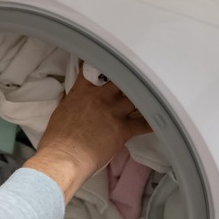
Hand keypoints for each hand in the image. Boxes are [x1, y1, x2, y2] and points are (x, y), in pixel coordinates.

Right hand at [23, 72, 150, 202]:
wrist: (64, 157)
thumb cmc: (57, 140)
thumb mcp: (60, 113)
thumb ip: (71, 102)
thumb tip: (73, 99)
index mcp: (82, 92)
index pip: (93, 69)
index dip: (100, 64)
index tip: (106, 61)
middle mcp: (100, 97)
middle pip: (120, 79)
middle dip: (127, 78)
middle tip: (135, 77)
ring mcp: (113, 112)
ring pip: (135, 97)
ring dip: (142, 96)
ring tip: (151, 94)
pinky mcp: (123, 129)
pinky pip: (144, 123)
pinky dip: (153, 121)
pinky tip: (161, 118)